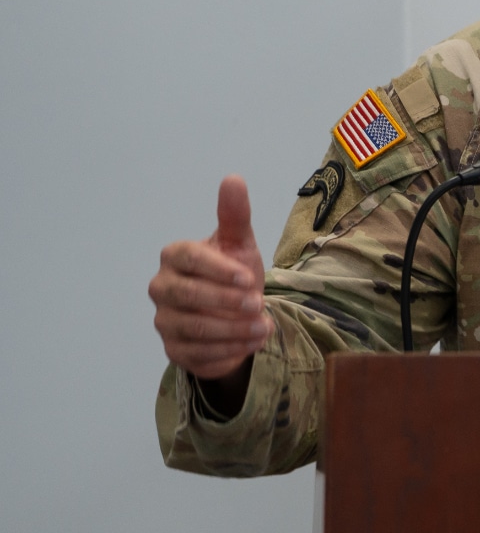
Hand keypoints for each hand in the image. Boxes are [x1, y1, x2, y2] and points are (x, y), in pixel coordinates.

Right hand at [150, 175, 270, 382]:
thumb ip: (234, 215)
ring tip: (265, 328)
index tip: (248, 278)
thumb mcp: (239, 244)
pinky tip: (252, 344)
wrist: (237, 315)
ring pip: (194, 328)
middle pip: (187, 296)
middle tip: (259, 304)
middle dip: (226, 302)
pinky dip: (228, 351)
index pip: (189, 260)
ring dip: (234, 330)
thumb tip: (233, 178)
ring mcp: (164, 321)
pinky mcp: (174, 350)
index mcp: (175, 257)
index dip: (218, 270)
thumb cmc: (234, 272)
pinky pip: (197, 354)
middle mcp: (162, 288)